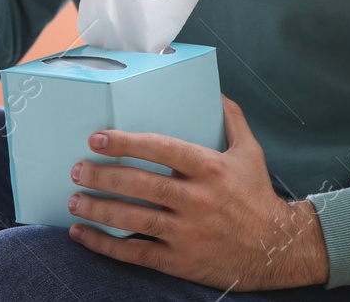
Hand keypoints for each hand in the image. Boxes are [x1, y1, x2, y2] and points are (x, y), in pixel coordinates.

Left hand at [67, 95, 329, 289]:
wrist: (275, 248)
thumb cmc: (257, 196)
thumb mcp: (250, 152)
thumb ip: (231, 118)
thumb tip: (213, 90)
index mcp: (210, 169)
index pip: (162, 149)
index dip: (127, 143)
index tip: (98, 138)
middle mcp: (197, 200)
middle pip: (140, 185)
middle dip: (102, 176)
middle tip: (78, 169)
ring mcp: (187, 232)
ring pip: (133, 219)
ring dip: (98, 208)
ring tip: (74, 199)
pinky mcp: (180, 260)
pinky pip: (135, 252)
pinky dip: (105, 244)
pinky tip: (83, 233)